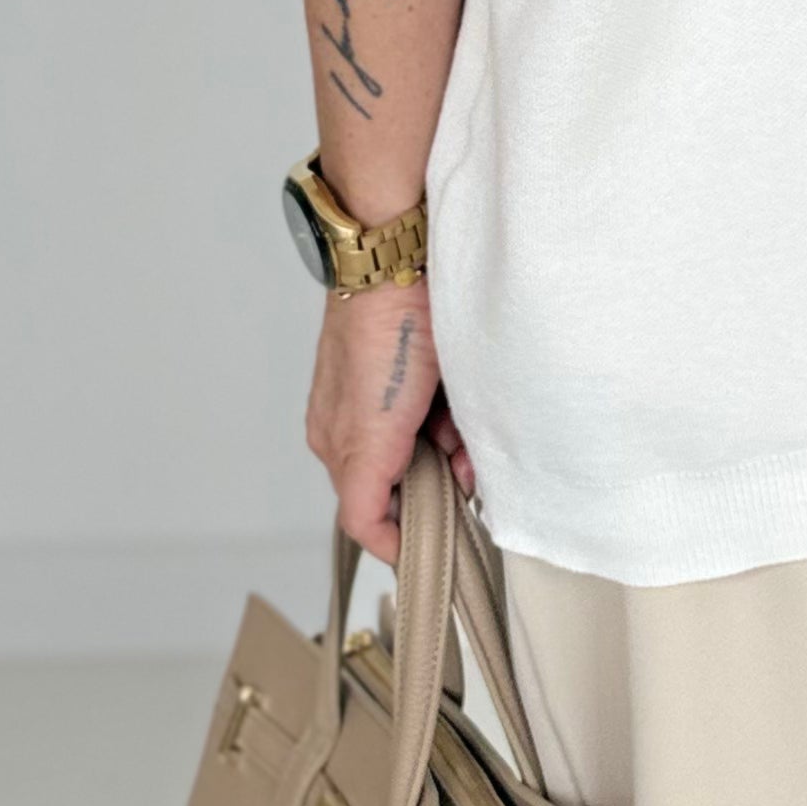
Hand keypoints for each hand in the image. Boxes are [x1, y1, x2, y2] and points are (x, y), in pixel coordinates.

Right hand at [304, 281, 477, 563]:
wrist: (399, 259)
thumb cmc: (385, 333)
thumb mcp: (374, 434)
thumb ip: (368, 497)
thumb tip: (386, 542)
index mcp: (339, 447)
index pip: (368, 521)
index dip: (406, 538)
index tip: (441, 546)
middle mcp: (354, 428)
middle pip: (399, 488)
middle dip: (437, 485)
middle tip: (467, 466)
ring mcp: (379, 400)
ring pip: (420, 454)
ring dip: (447, 450)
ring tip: (465, 423)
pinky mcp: (402, 378)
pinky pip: (428, 420)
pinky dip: (447, 419)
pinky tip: (461, 400)